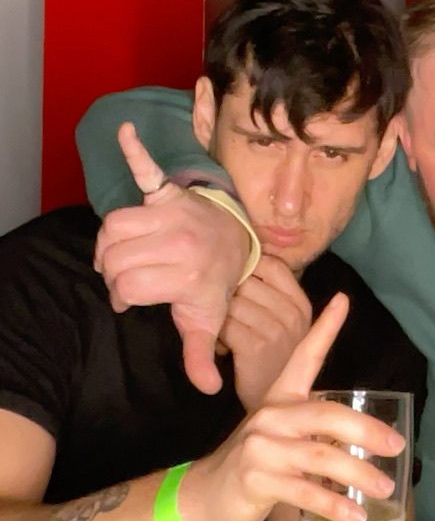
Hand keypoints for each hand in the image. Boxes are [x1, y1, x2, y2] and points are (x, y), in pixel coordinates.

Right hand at [94, 122, 249, 392]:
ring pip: (114, 226)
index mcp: (187, 272)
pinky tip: (125, 131)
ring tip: (122, 252)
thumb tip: (209, 390)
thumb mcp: (210, 320)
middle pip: (114, 257)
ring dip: (109, 241)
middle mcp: (180, 239)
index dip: (121, 295)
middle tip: (129, 277)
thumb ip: (200, 354)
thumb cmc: (218, 281)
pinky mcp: (170, 192)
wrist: (240, 241)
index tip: (131, 299)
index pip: (126, 286)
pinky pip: (150, 169)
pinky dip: (137, 152)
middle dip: (112, 271)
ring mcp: (174, 213)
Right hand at [183, 293, 405, 520]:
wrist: (206, 495)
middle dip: (366, 430)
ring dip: (358, 474)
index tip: (343, 300)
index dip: (324, 328)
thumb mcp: (282, 432)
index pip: (304, 356)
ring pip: (321, 457)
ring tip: (385, 488)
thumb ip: (315, 425)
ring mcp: (262, 448)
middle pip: (327, 415)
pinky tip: (355, 517)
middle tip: (396, 446)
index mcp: (280, 397)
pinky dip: (334, 506)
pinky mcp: (256, 479)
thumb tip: (368, 433)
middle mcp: (271, 416)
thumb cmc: (257, 460)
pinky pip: (305, 492)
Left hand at [223, 255, 313, 411]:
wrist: (276, 412)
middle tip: (228, 315)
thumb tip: (244, 262)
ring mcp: (276, 329)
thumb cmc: (275, 363)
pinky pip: (224, 325)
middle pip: (248, 281)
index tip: (240, 285)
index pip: (272, 265)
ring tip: (226, 332)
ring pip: (232, 302)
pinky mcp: (255, 347)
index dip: (250, 269)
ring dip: (220, 316)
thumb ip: (272, 297)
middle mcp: (293, 313)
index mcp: (301, 303)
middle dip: (230, 294)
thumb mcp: (284, 326)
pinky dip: (216, 335)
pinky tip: (223, 347)